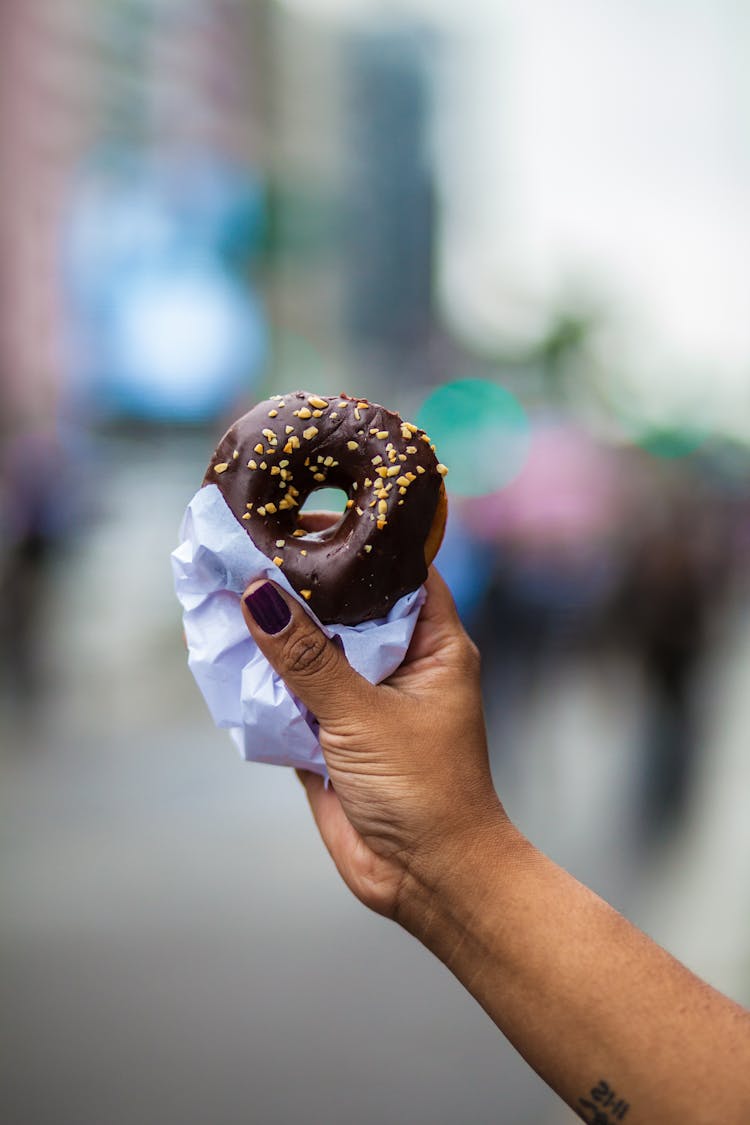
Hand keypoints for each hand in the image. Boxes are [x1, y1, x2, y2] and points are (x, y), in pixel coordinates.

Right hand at [240, 514, 506, 924]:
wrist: (427, 881)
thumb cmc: (423, 792)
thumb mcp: (363, 715)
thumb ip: (307, 658)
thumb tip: (258, 595)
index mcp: (434, 644)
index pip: (397, 570)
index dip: (357, 537)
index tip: (306, 512)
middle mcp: (399, 663)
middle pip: (345, 606)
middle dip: (300, 583)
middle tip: (248, 548)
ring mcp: (363, 699)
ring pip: (313, 650)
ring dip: (275, 631)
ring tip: (225, 589)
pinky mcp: (331, 735)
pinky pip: (292, 694)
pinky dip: (264, 678)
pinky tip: (226, 651)